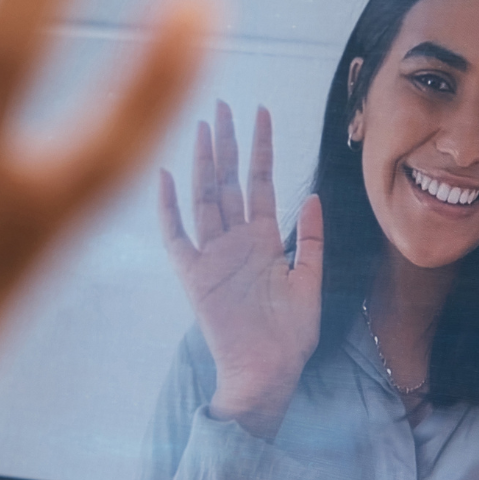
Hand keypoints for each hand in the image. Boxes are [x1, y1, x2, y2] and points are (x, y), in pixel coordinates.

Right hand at [158, 102, 323, 439]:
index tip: (262, 112)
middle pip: (227, 181)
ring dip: (204, 163)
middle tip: (223, 105)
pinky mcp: (194, 277)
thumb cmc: (290, 338)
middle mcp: (234, 241)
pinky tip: (168, 176)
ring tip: (203, 127)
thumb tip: (311, 196)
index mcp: (262, 240)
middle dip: (226, 142)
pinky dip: (170, 208)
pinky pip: (177, 237)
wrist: (267, 374)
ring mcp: (212, 256)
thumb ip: (310, 240)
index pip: (259, 182)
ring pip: (205, 198)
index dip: (261, 148)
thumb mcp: (311, 282)